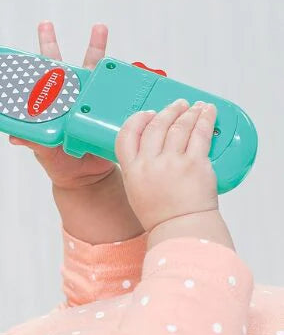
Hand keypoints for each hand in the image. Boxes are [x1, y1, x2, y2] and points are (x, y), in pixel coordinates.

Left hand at [9, 21, 117, 189]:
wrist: (87, 176)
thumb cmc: (61, 164)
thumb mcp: (45, 152)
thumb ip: (32, 141)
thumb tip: (13, 136)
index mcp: (49, 106)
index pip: (36, 81)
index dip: (28, 65)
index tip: (16, 55)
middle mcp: (66, 97)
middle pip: (58, 65)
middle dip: (50, 42)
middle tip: (44, 23)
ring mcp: (86, 99)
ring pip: (90, 68)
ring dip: (95, 46)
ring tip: (99, 27)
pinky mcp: (106, 106)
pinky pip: (113, 88)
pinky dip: (118, 74)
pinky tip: (121, 64)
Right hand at [114, 99, 218, 233]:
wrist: (181, 228)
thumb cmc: (161, 215)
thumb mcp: (137, 191)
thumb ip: (141, 169)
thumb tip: (153, 149)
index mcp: (132, 171)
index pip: (126, 135)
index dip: (137, 120)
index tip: (147, 114)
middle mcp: (150, 164)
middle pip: (156, 126)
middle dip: (168, 111)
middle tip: (177, 106)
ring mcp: (173, 163)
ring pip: (179, 126)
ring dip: (187, 112)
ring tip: (193, 107)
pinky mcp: (195, 163)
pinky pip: (200, 134)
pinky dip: (204, 119)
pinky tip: (207, 112)